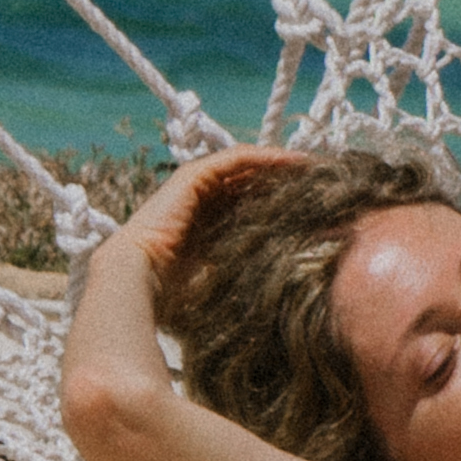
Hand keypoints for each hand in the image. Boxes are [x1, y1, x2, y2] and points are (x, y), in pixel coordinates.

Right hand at [82, 143, 303, 310]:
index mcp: (207, 231)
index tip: (319, 211)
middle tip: (325, 184)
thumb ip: (247, 286)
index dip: (283, 206)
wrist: (136, 284)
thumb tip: (289, 303)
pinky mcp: (192, 176)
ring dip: (281, 166)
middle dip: (286, 183)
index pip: (250, 209)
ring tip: (316, 169)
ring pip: (246, 168)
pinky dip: (265, 158)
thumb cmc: (174, 299)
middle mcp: (201, 205)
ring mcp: (194, 188)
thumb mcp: (223, 288)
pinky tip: (294, 162)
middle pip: (251, 185)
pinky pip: (235, 159)